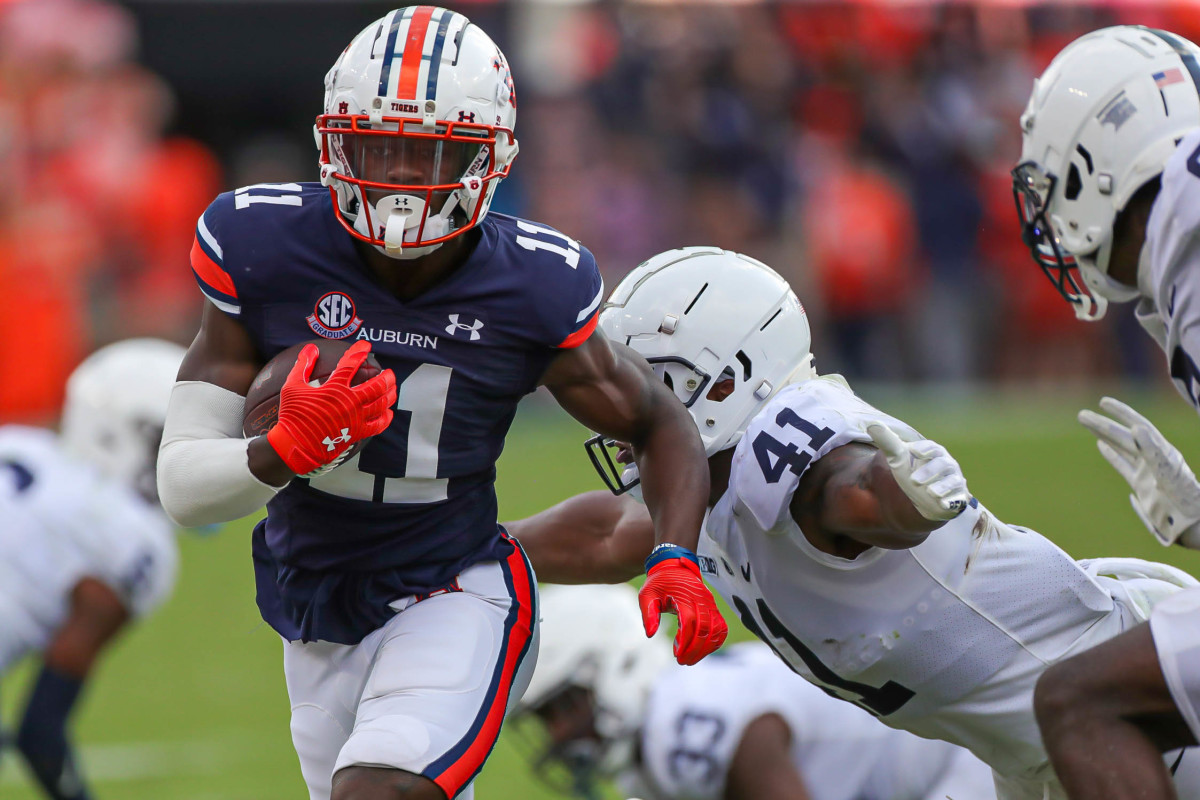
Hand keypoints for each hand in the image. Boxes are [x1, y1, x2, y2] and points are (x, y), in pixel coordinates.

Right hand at [266, 341, 396, 475]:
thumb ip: (302, 366)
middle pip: (377, 385)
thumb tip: (310, 348)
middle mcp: (350, 402)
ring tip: (393, 387)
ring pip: (381, 403)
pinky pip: (378, 425)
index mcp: (335, 389)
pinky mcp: (357, 433)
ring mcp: (356, 418)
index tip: (366, 345)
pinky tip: (387, 412)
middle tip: (389, 372)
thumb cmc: (293, 416)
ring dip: (390, 394)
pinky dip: (386, 417)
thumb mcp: (292, 387)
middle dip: (387, 377)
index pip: (351, 364)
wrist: (296, 446)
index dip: (359, 351)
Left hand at [639, 545, 727, 665]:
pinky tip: (705, 650)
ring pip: (716, 630)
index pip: (689, 622)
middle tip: (682, 661)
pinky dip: (716, 641)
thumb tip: (650, 634)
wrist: (675, 565)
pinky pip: (721, 627)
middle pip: (704, 630)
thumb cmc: (659, 581)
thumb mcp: (647, 594)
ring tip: (691, 659)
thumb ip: (648, 614)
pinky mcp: (713, 607)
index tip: (676, 654)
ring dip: (706, 648)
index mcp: (684, 597)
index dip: (685, 641)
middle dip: (695, 650)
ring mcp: (710, 604)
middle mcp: (701, 601)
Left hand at [866, 423, 969, 520]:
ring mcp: (954, 482)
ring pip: (953, 481)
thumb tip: (872, 425)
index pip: (932, 448)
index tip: (915, 451)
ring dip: (942, 487)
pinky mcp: (957, 498)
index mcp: (934, 452)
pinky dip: (952, 502)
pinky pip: (958, 499)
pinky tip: (944, 505)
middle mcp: (948, 465)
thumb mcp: (898, 457)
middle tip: (914, 480)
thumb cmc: (912, 471)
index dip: (925, 449)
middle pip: (943, 464)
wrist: (923, 498)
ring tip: (931, 493)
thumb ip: (888, 441)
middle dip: (929, 471)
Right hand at [1078, 397, 1199, 547]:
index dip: (1121, 413)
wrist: (1190, 524)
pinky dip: (1112, 455)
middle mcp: (1153, 458)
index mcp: (1162, 451)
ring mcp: (1147, 471)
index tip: (1103, 402)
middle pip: (1124, 437)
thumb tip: (1136, 427)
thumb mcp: (1168, 473)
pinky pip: (1123, 466)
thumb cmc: (1184, 499)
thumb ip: (1152, 451)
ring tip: (1086, 423)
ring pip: (1121, 448)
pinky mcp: (1142, 485)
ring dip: (1104, 435)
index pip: (1138, 426)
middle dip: (1104, 424)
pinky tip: (1100, 446)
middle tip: (1081, 415)